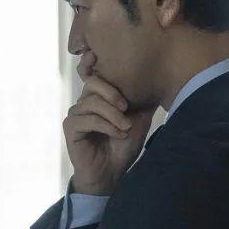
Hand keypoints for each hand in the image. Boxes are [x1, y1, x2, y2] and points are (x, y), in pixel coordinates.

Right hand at [64, 51, 155, 194]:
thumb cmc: (123, 147)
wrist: (111, 174)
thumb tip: (157, 80)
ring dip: (113, 115)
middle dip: (113, 93)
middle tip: (126, 108)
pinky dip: (106, 125)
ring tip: (125, 128)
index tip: (96, 55)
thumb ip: (141, 101)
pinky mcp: (71, 128)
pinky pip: (87, 119)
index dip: (92, 64)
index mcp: (98, 98)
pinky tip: (118, 134)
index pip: (94, 74)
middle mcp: (84, 103)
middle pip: (93, 84)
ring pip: (92, 102)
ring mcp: (76, 114)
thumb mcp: (138, 121)